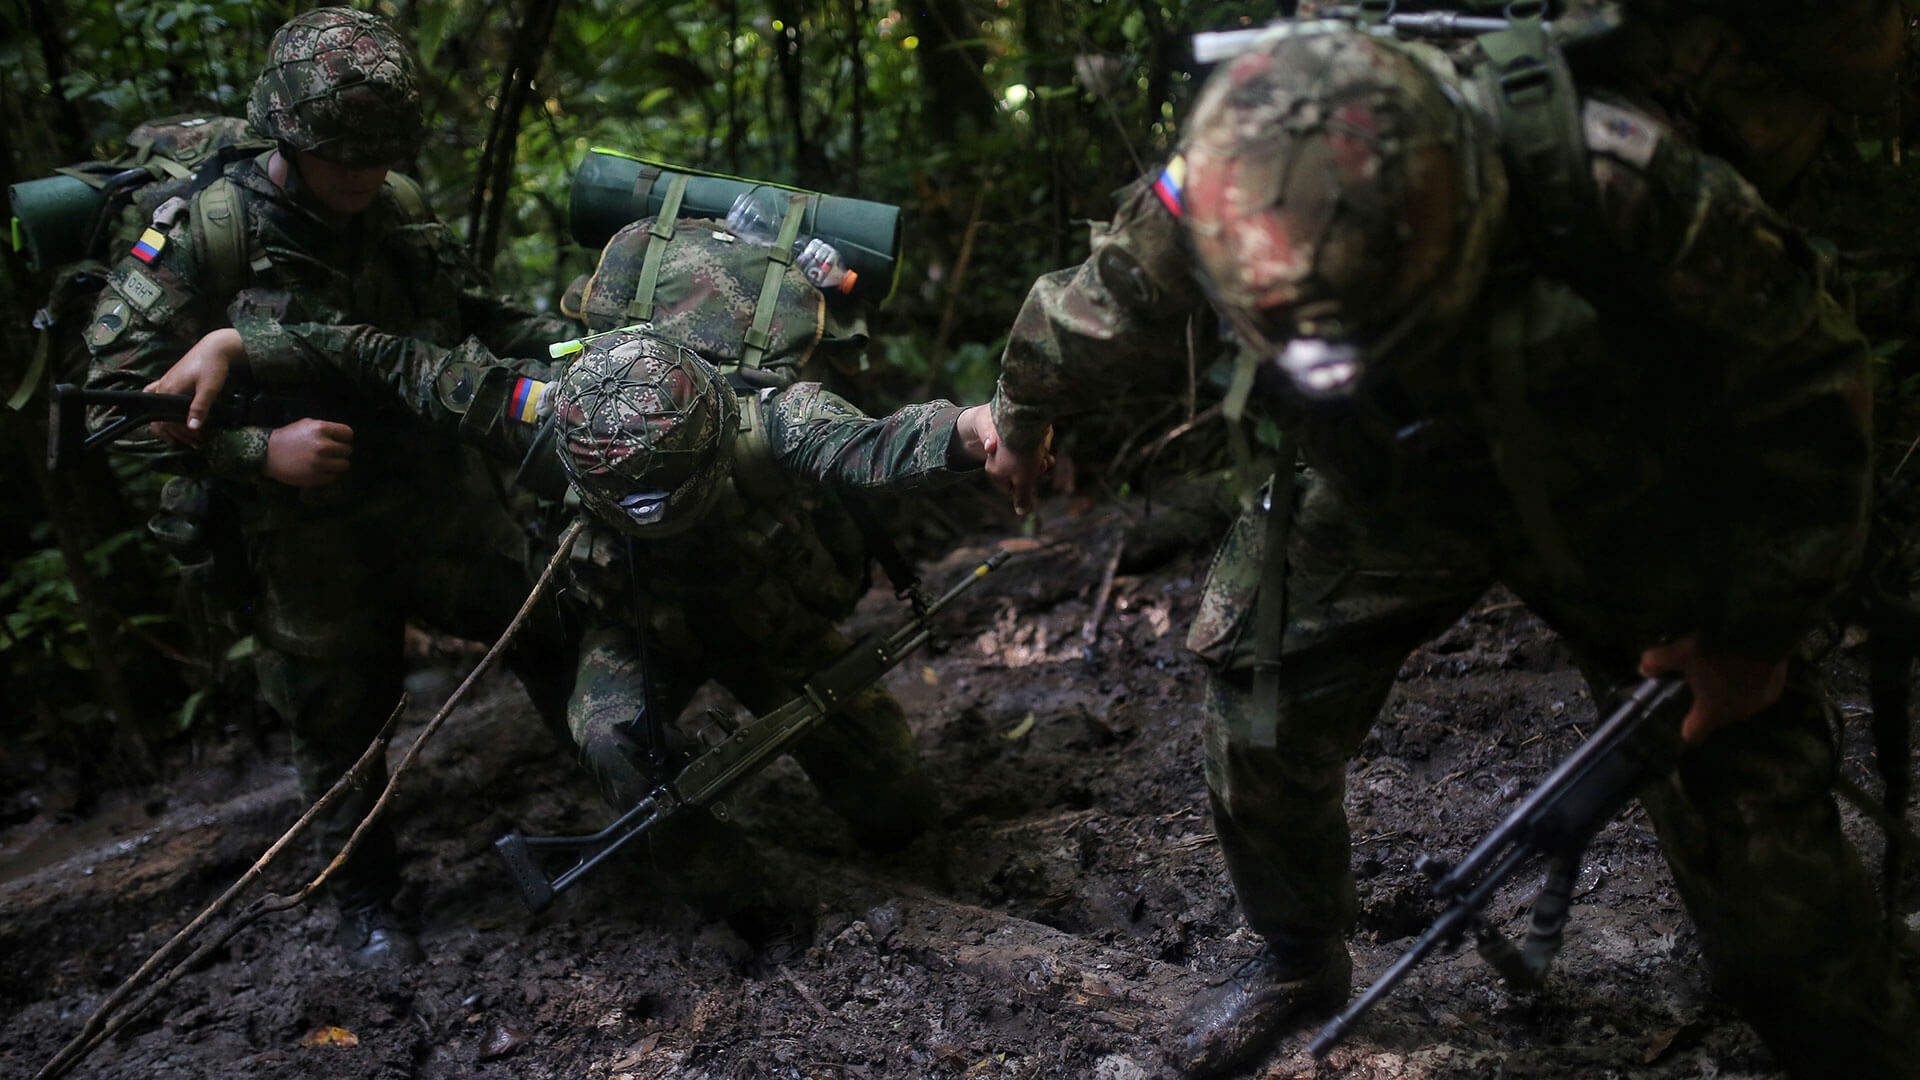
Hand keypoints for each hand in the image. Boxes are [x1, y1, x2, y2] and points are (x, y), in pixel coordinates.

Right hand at [143, 327, 244, 443]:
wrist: (215, 347)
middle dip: (175, 433)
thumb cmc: (213, 367)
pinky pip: (157, 396)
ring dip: (169, 424)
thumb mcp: (209, 389)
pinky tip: (169, 413)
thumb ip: (200, 408)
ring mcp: (165, 382)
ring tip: (182, 435)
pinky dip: (162, 409)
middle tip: (194, 443)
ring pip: (158, 408)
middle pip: (161, 417)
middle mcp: (162, 387)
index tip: (195, 441)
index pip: (166, 421)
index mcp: (169, 391)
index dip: (180, 434)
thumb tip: (192, 427)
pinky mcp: (170, 379)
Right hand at [263, 418, 353, 486]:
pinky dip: (329, 473)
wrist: (268, 454)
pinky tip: (319, 469)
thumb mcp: (307, 424)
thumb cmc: (288, 437)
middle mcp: (323, 446)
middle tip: (331, 452)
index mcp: (321, 429)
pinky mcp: (317, 477)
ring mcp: (320, 463)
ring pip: (344, 465)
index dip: (344, 437)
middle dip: (340, 451)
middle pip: (348, 450)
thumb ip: (326, 429)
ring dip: (337, 463)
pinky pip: (334, 476)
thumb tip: (343, 436)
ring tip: (327, 462)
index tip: (338, 440)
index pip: (348, 433)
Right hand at [974, 409, 1053, 515]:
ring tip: (1044, 456)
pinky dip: (1038, 449)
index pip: (1010, 489)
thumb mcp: (1024, 478)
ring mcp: (1005, 447)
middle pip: (1019, 474)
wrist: (1022, 416)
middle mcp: (997, 459)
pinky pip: (1027, 447)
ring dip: (1038, 460)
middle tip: (1041, 465)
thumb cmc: (1021, 452)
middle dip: (1033, 472)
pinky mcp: (1015, 435)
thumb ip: (1023, 496)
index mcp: (995, 471)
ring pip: (1026, 461)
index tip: (1033, 481)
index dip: (1024, 489)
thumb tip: (1022, 513)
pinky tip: (1044, 447)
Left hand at [1638, 634, 1787, 743]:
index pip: (1694, 734)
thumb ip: (1657, 663)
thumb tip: (1643, 669)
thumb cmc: (1715, 648)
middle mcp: (1737, 714)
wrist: (1761, 631)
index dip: (1688, 728)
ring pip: (1740, 703)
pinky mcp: (1778, 689)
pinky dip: (1752, 681)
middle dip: (1710, 702)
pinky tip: (1746, 663)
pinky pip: (1759, 690)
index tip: (1685, 722)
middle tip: (1703, 678)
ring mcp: (1760, 703)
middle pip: (1718, 715)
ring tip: (1725, 668)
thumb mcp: (1679, 652)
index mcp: (1711, 711)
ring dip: (1733, 691)